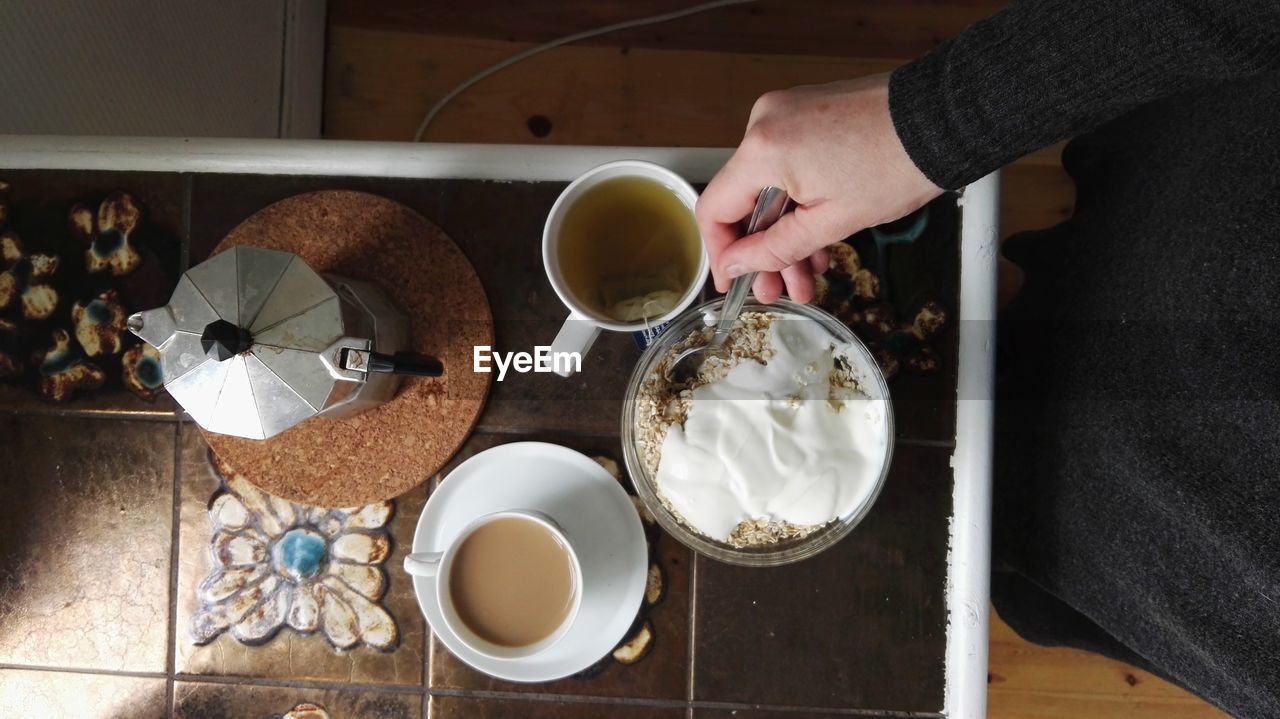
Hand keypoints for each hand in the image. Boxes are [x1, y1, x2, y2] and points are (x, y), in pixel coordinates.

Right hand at [696, 73, 942, 302]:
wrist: (943, 119)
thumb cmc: (897, 165)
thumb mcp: (831, 223)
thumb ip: (775, 248)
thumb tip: (735, 265)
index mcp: (763, 150)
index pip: (714, 209)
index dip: (720, 252)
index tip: (732, 282)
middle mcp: (765, 124)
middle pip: (744, 200)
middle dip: (763, 251)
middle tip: (778, 290)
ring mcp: (786, 113)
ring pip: (769, 187)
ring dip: (785, 232)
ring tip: (808, 275)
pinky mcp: (806, 111)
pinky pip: (787, 165)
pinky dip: (799, 201)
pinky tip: (819, 238)